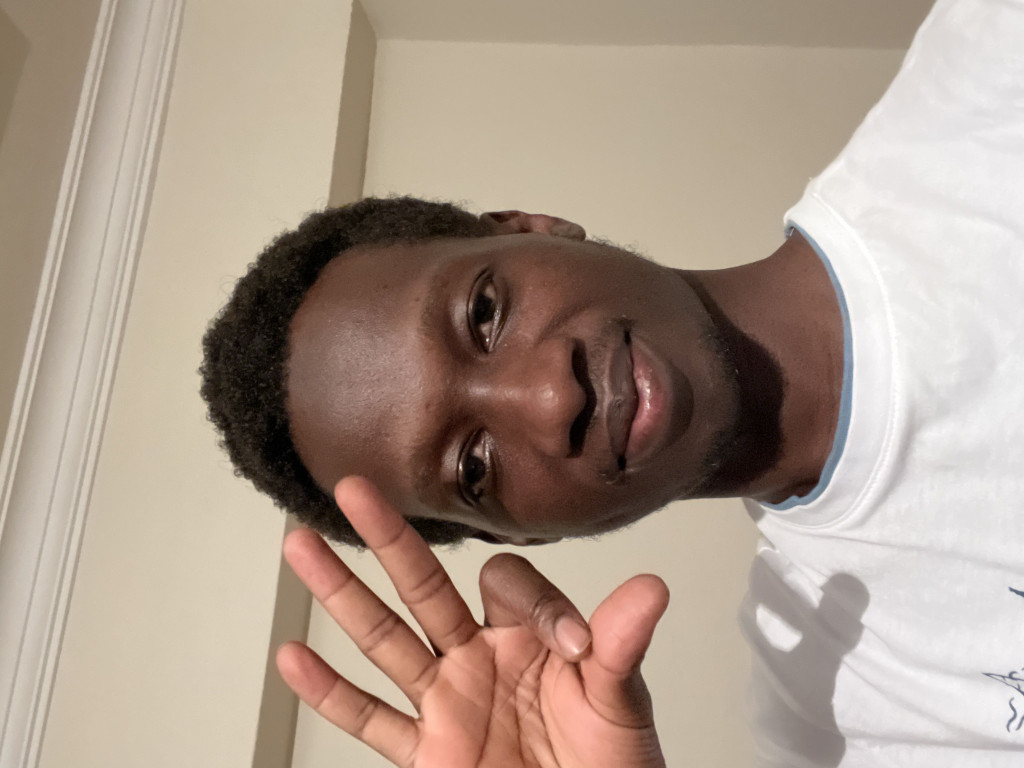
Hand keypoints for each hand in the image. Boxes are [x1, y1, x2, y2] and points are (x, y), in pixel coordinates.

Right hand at [277, 476, 669, 767]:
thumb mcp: (621, 704)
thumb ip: (622, 647)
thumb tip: (652, 588)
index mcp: (528, 638)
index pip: (508, 584)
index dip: (535, 604)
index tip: (573, 647)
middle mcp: (479, 659)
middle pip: (425, 588)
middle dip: (391, 539)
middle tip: (356, 488)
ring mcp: (448, 703)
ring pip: (384, 640)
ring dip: (342, 594)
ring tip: (301, 546)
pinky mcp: (428, 754)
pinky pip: (371, 719)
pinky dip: (329, 694)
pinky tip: (294, 658)